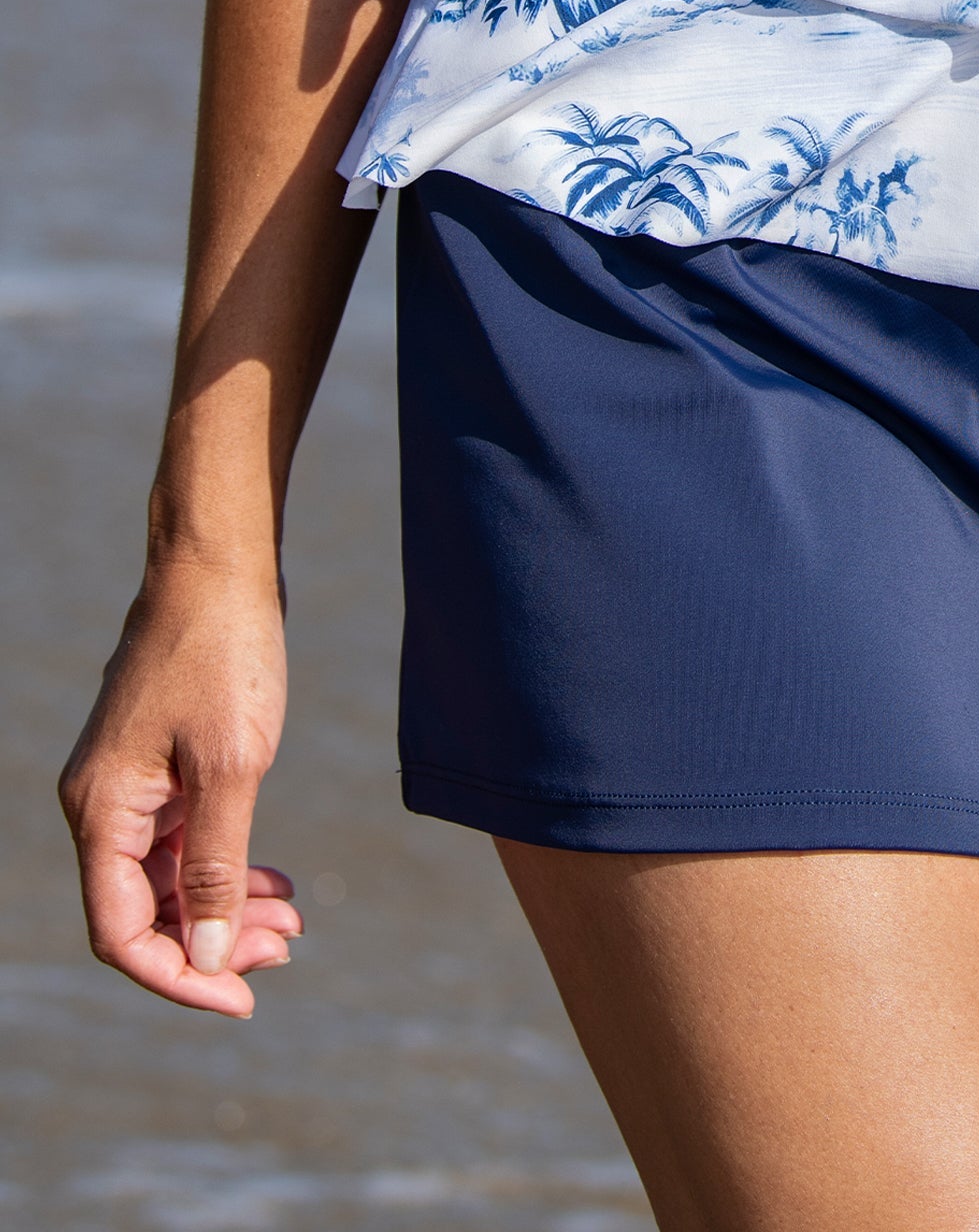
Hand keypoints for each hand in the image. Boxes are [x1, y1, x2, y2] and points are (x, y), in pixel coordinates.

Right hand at [59, 561, 303, 1016]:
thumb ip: (219, 866)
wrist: (220, 563)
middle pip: (148, 912)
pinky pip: (185, 840)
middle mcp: (103, 806)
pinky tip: (276, 882)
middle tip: (288, 948)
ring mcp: (130, 784)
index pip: (123, 933)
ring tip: (293, 921)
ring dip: (227, 907)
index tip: (244, 998)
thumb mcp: (232, 765)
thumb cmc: (225, 653)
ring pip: (172, 877)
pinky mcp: (159, 764)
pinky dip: (228, 864)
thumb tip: (209, 956)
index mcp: (102, 812)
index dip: (180, 976)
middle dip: (215, 942)